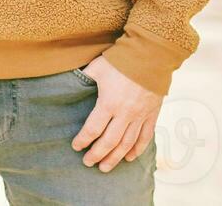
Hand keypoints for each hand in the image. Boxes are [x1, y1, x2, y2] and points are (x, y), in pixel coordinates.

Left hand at [70, 56, 161, 172]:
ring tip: (105, 167)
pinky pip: (145, 137)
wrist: (150, 54)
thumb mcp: (97, 67)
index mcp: (108, 103)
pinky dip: (137, 149)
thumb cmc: (121, 59)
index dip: (83, 140)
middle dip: (97, 155)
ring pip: (127, 144)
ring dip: (115, 157)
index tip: (76, 147)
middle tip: (89, 163)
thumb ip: (84, 77)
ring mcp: (140, 115)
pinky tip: (129, 158)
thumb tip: (70, 82)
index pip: (93, 129)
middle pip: (109, 142)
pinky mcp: (152, 114)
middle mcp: (125, 113)